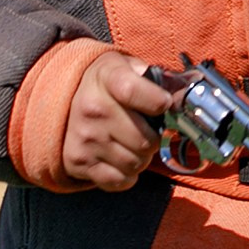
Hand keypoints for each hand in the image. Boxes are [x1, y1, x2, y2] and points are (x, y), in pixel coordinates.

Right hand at [62, 52, 176, 191]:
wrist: (61, 99)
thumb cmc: (105, 85)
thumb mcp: (127, 68)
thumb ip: (159, 78)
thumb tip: (187, 96)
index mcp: (107, 79)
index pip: (135, 92)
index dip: (158, 103)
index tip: (163, 105)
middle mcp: (93, 110)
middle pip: (145, 141)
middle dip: (153, 139)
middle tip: (146, 132)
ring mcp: (84, 139)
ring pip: (135, 164)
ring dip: (141, 159)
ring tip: (131, 145)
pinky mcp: (78, 162)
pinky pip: (118, 181)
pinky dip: (126, 175)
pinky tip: (120, 159)